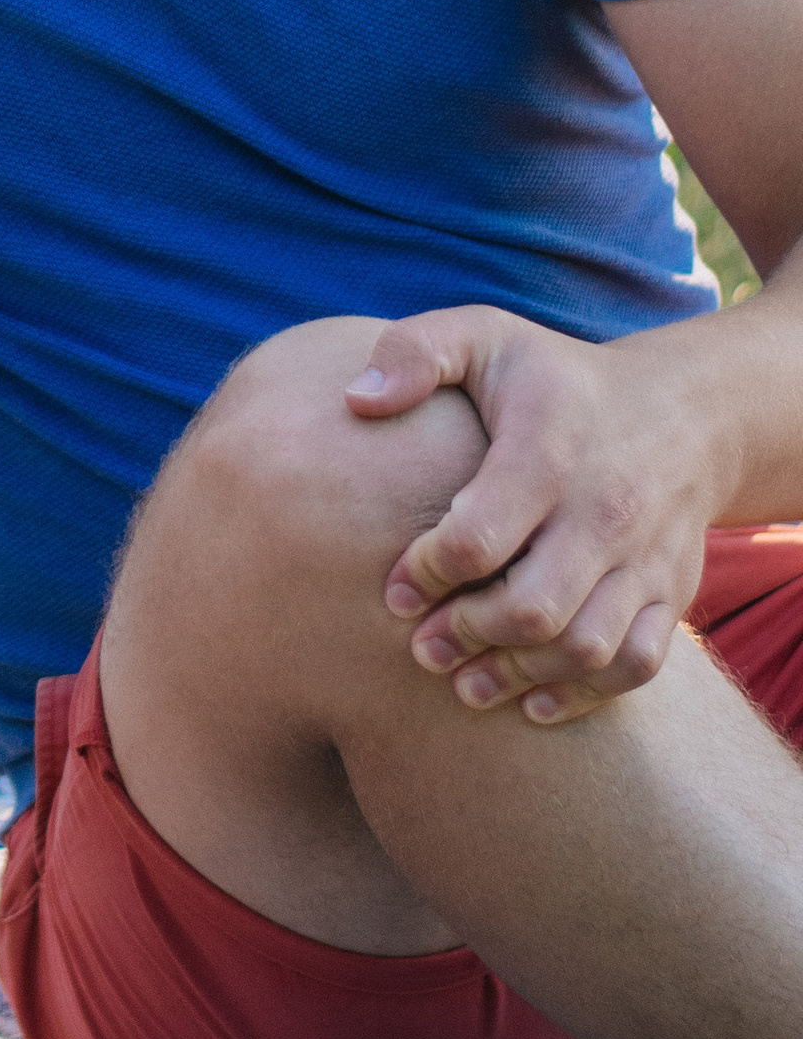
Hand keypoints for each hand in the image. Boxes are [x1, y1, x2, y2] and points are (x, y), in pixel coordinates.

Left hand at [346, 305, 729, 723]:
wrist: (683, 412)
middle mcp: (605, 508)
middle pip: (534, 604)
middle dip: (467, 635)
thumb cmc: (553, 377)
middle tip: (420, 649)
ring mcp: (644, 557)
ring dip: (518, 674)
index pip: (479, 535)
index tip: (393, 590)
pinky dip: (586, 695)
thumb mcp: (485, 335)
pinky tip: (532, 702)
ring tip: (463, 683)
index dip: (426, 572)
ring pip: (586, 645)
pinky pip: (637, 664)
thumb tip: (355, 399)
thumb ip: (416, 352)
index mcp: (549, 448)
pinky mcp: (671, 592)